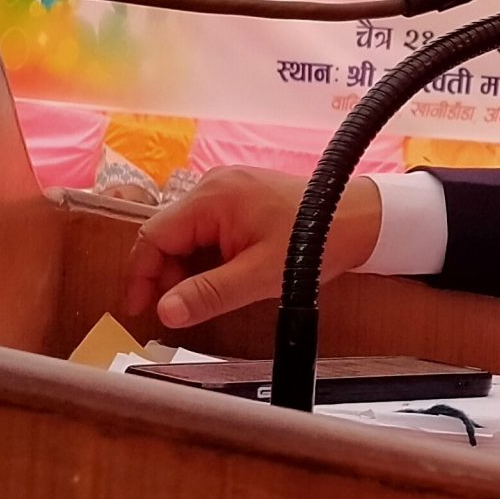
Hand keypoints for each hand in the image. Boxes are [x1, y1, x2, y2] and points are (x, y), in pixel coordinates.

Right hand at [120, 168, 382, 330]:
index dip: (140, 275)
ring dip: (186, 268)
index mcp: (212, 198)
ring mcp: (226, 188)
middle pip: (167, 233)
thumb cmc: (315, 242)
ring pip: (185, 233)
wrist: (359, 218)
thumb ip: (209, 294)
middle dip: (165, 274)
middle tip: (178, 310)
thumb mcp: (260, 277)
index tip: (139, 310)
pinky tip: (222, 276)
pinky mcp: (240, 197)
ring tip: (205, 296)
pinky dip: (205, 256)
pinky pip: (206, 228)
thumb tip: (165, 312)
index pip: (153, 235)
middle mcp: (212, 185)